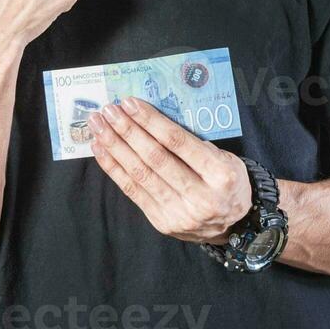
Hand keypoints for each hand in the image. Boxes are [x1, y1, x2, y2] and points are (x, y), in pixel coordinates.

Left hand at [88, 98, 251, 244]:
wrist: (232, 225)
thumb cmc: (225, 182)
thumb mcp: (224, 158)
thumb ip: (193, 143)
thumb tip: (150, 118)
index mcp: (221, 175)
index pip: (178, 142)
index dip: (151, 121)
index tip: (129, 103)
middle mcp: (201, 197)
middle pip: (155, 158)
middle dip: (127, 131)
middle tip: (108, 111)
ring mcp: (179, 213)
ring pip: (139, 174)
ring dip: (114, 146)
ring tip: (97, 126)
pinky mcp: (162, 222)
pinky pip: (132, 191)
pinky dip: (113, 168)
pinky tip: (100, 149)